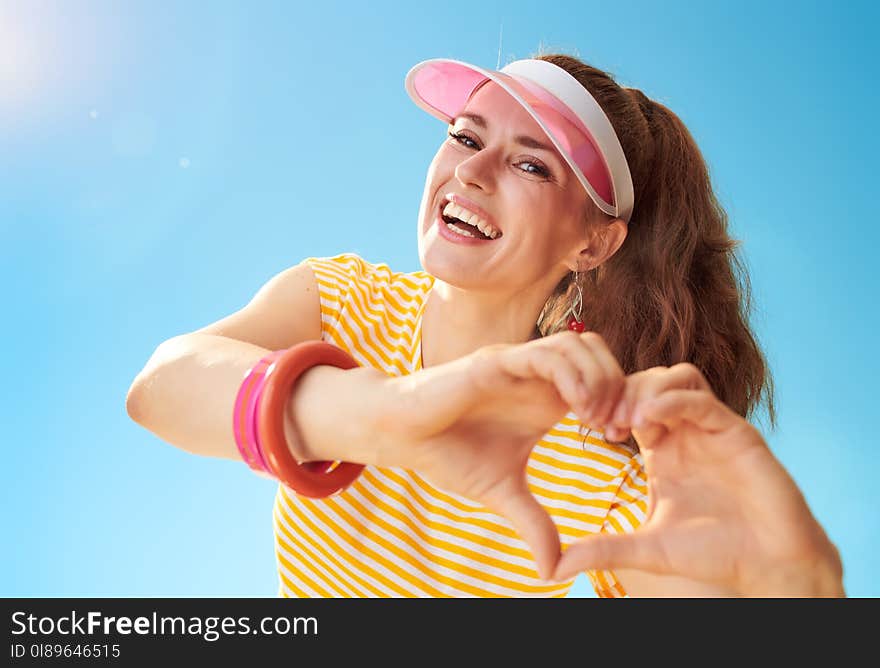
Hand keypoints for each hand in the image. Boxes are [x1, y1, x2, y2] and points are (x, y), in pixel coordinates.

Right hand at [374, 331, 626, 579]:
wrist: (402, 437)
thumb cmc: (448, 454)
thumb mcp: (502, 493)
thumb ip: (534, 524)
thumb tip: (552, 573)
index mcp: (544, 399)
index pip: (601, 377)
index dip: (620, 402)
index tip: (619, 439)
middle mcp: (536, 376)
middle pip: (600, 352)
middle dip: (619, 385)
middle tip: (615, 427)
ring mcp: (518, 365)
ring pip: (579, 344)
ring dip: (599, 377)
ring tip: (595, 418)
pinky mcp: (497, 362)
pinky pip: (547, 353)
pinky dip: (572, 375)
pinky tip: (574, 408)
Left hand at [554, 364, 844, 596]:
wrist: (769, 564)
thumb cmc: (714, 553)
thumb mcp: (647, 549)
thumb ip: (604, 549)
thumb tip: (554, 568)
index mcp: (663, 449)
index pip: (628, 405)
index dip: (606, 407)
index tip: (591, 427)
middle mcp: (685, 432)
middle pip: (647, 381)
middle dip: (621, 393)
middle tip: (603, 419)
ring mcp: (712, 429)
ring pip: (676, 378)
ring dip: (647, 389)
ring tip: (627, 419)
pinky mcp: (737, 432)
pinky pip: (702, 400)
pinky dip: (674, 399)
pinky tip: (651, 417)